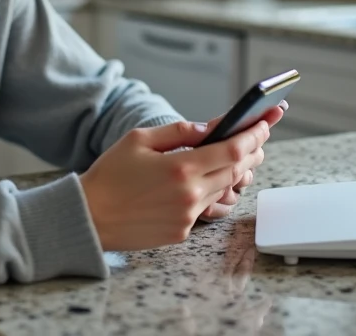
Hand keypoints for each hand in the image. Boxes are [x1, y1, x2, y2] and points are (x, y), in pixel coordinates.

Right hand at [79, 117, 270, 250]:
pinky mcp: (182, 231)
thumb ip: (179, 131)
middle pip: (236, 170)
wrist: (90, 216)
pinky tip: (208, 180)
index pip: (234, 149)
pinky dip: (211, 191)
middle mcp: (190, 194)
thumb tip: (209, 128)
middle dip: (252, 151)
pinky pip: (207, 207)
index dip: (254, 135)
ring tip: (238, 156)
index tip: (264, 123)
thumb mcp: (139, 139)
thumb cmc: (110, 175)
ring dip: (235, 172)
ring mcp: (188, 216)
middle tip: (258, 137)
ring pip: (225, 190)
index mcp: (181, 167)